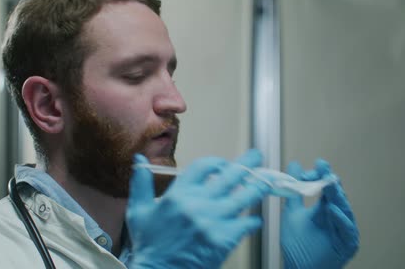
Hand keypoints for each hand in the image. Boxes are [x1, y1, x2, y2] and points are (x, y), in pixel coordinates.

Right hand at [127, 149, 270, 268]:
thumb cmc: (150, 247)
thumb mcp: (139, 211)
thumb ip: (141, 183)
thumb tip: (139, 160)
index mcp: (178, 195)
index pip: (204, 166)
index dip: (217, 162)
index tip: (223, 165)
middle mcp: (197, 204)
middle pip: (230, 176)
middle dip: (247, 164)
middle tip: (256, 158)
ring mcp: (213, 221)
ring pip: (244, 196)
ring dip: (257, 187)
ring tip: (266, 181)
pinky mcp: (224, 239)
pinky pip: (247, 223)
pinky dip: (252, 221)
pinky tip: (253, 220)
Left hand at [281, 159, 358, 268]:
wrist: (298, 268)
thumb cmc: (298, 245)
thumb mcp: (292, 213)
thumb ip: (293, 191)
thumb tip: (294, 166)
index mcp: (325, 208)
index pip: (327, 187)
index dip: (323, 175)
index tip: (317, 165)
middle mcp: (337, 217)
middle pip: (336, 195)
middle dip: (330, 182)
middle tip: (324, 169)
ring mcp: (344, 230)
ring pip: (343, 209)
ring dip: (336, 196)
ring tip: (329, 183)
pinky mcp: (348, 244)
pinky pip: (347, 229)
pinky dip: (340, 219)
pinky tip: (331, 209)